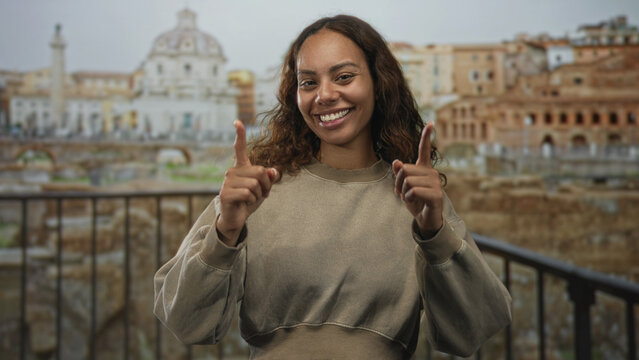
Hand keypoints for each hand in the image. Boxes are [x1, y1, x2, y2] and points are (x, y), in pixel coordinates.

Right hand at [216, 120, 279, 245]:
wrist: (236, 218)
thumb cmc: (248, 201)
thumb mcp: (263, 189)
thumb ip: (269, 179)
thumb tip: (274, 171)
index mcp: (241, 168)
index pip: (240, 148)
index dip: (240, 135)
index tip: (237, 122)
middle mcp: (232, 171)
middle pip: (260, 171)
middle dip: (266, 185)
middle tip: (261, 194)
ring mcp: (227, 181)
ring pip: (255, 183)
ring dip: (259, 194)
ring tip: (251, 199)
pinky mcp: (225, 193)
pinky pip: (248, 193)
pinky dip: (251, 200)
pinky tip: (244, 203)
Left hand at [392, 123, 442, 238]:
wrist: (426, 219)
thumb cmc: (415, 201)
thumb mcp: (403, 187)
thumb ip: (399, 174)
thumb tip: (396, 162)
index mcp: (424, 169)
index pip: (425, 150)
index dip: (426, 136)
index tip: (430, 122)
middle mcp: (432, 173)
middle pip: (405, 170)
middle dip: (399, 183)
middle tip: (405, 193)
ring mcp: (436, 183)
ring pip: (408, 181)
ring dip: (404, 192)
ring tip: (411, 198)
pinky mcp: (436, 194)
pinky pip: (414, 191)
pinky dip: (409, 198)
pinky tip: (416, 202)